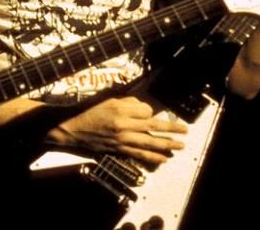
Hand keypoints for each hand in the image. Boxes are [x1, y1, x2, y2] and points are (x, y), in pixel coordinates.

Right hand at [49, 96, 186, 164]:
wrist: (74, 130)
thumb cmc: (90, 112)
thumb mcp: (108, 100)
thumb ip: (127, 102)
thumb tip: (144, 109)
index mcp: (121, 111)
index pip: (146, 111)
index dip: (151, 111)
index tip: (149, 112)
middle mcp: (124, 126)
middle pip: (153, 128)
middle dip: (171, 129)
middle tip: (185, 131)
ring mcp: (123, 140)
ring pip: (150, 144)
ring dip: (167, 145)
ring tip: (179, 146)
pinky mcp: (120, 150)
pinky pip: (140, 155)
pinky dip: (153, 158)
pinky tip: (163, 159)